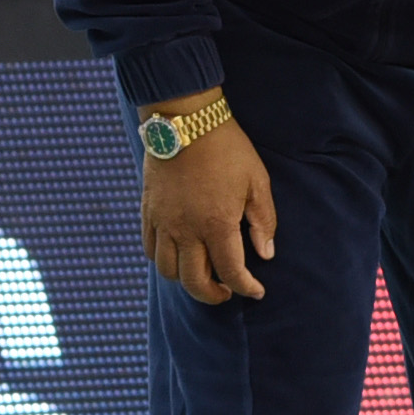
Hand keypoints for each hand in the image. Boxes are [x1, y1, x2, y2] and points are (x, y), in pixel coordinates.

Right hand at [139, 91, 276, 304]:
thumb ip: (263, 221)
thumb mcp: (257, 181)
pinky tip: (179, 254)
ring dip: (186, 280)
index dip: (247, 288)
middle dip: (213, 295)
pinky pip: (149, 249)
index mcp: (217, 223)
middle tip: (227, 291)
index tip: (256, 291)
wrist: (185, 119)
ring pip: (167, 271)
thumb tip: (265, 254)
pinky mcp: (148, 211)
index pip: (231, 272)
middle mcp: (186, 229)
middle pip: (194, 282)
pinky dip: (163, 260)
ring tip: (203, 274)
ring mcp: (163, 222)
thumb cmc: (228, 148)